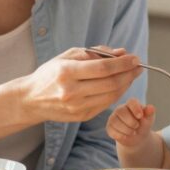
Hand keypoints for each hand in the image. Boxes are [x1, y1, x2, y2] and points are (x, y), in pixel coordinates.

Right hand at [14, 47, 141, 124]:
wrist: (31, 100)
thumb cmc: (50, 74)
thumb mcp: (67, 56)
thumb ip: (95, 53)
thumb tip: (120, 53)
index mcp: (66, 73)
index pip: (103, 68)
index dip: (122, 63)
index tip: (134, 58)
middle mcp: (72, 92)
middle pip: (110, 83)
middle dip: (129, 73)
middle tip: (138, 66)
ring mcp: (77, 107)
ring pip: (111, 95)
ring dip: (126, 84)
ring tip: (132, 74)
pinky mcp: (81, 116)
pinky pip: (105, 104)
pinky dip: (116, 94)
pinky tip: (120, 85)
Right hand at [107, 98, 155, 147]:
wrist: (137, 137)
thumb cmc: (143, 124)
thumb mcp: (149, 119)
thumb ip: (149, 113)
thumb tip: (151, 108)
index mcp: (131, 104)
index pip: (131, 102)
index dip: (135, 108)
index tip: (140, 116)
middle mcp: (120, 109)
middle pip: (121, 111)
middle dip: (131, 122)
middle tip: (137, 126)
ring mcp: (113, 118)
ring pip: (115, 122)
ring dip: (126, 130)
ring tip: (133, 132)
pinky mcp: (109, 127)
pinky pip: (112, 131)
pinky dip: (121, 135)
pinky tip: (126, 136)